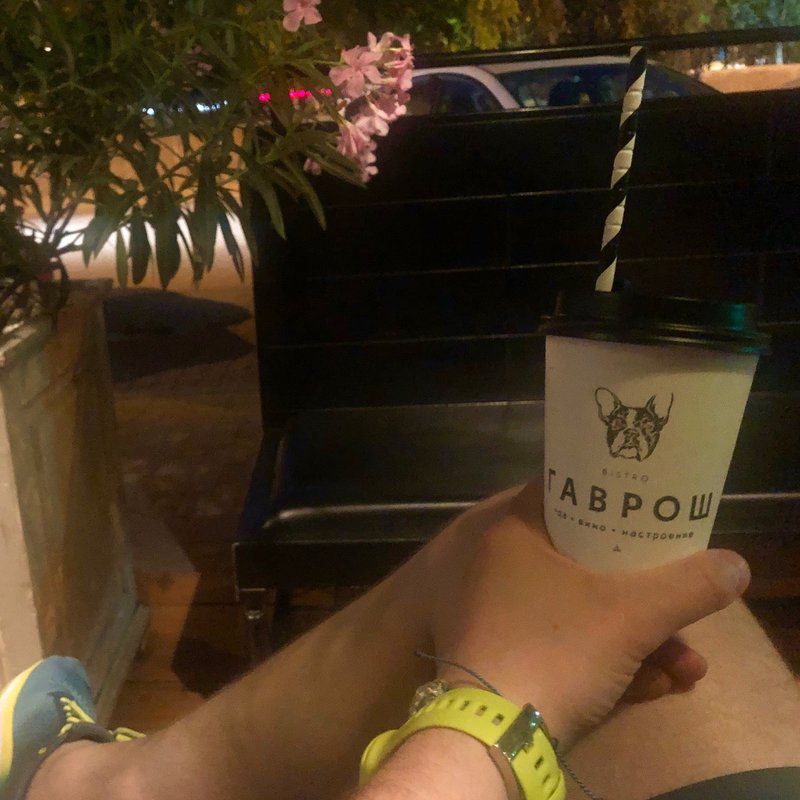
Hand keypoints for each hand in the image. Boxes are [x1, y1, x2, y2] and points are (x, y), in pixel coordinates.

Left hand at [427, 481, 749, 749]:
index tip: (652, 520)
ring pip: (580, 610)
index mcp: (515, 532)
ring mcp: (500, 613)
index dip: (614, 504)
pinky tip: (655, 686)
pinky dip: (607, 660)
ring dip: (638, 637)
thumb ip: (687, 586)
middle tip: (682, 608)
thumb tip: (736, 565)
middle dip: (645, 593)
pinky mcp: (506, 655)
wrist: (496, 734)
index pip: (568, 496)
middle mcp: (500, 565)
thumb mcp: (631, 615)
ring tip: (685, 667)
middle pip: (585, 562)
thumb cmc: (555, 648)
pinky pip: (563, 643)